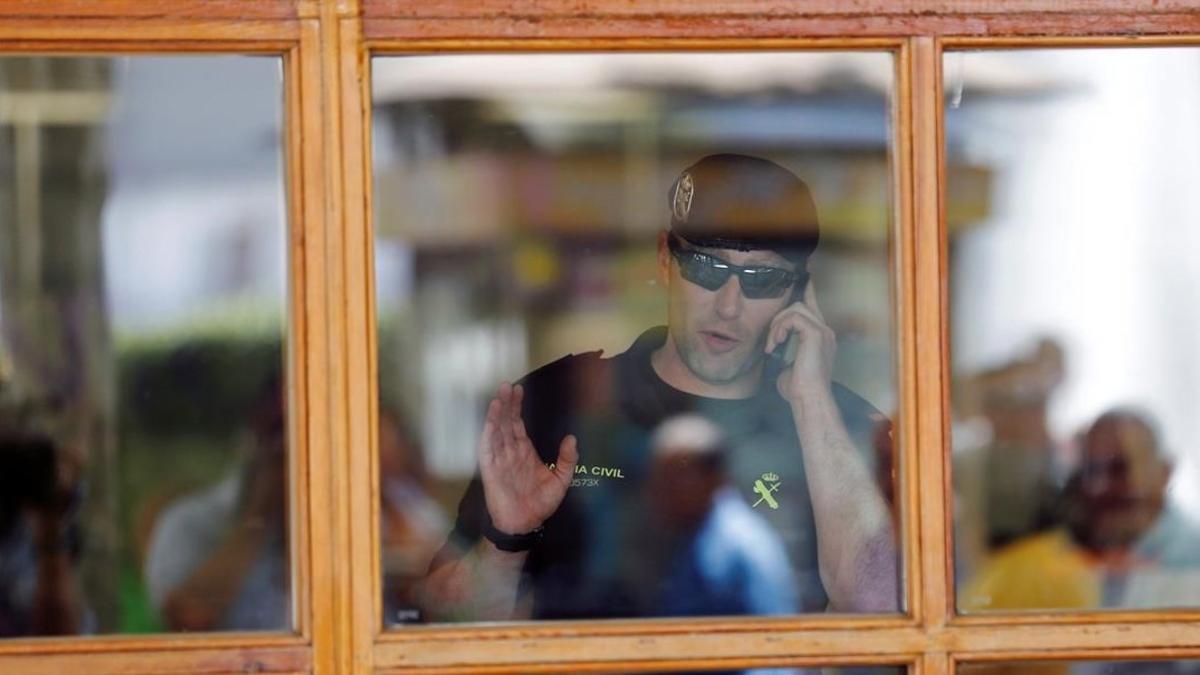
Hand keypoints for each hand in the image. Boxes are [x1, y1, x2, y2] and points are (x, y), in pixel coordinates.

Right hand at [479, 382, 577, 535]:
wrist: (525, 524)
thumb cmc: (540, 504)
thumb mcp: (561, 480)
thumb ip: (567, 460)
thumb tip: (572, 438)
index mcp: (524, 452)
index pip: (518, 424)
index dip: (517, 407)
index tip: (518, 389)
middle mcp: (510, 452)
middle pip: (506, 422)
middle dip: (506, 404)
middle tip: (506, 384)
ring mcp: (499, 459)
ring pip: (496, 431)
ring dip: (496, 414)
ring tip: (499, 396)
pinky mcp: (490, 469)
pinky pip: (487, 448)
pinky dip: (488, 432)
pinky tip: (491, 419)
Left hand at [764, 282, 835, 401]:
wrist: (808, 399)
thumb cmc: (798, 390)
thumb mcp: (789, 368)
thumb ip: (785, 355)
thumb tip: (775, 354)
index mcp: (821, 338)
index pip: (813, 307)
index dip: (807, 291)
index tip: (803, 278)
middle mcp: (825, 332)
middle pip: (800, 305)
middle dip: (779, 318)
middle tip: (772, 342)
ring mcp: (823, 332)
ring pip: (795, 309)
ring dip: (778, 324)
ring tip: (773, 344)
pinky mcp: (816, 334)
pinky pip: (793, 317)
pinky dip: (780, 328)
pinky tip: (777, 343)